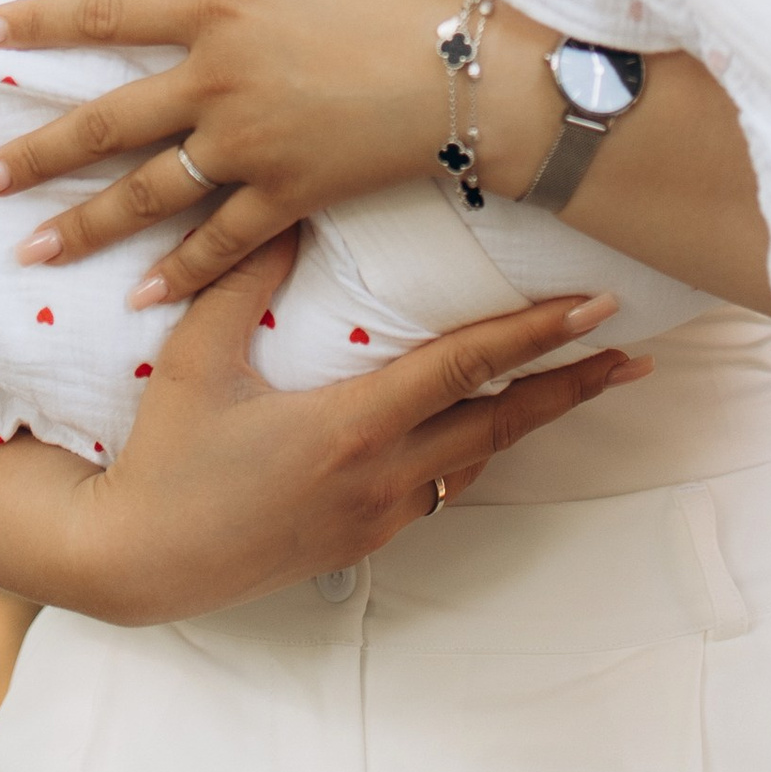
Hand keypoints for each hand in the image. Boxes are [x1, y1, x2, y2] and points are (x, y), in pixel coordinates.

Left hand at [0, 0, 557, 296]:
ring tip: (28, 252)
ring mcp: (251, 147)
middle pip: (106, 124)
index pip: (105, 14)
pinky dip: (181, 269)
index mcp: (221, 9)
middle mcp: (219, 83)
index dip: (36, 24)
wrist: (483, 70)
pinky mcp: (291, 195)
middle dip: (33, 156)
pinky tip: (141, 294)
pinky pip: (222, 240)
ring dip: (84, 226)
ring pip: (148, 194)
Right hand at [63, 236, 646, 621]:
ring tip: (576, 387)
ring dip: (527, 422)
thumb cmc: (164, 454)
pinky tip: (484, 431)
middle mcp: (381, 477)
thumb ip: (243, 280)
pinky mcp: (362, 543)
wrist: (138, 561)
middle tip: (632, 358)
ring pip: (475, 462)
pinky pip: (437, 491)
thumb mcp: (196, 357)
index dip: (537, 334)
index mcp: (352, 426)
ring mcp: (377, 517)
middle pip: (500, 423)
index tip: (596, 310)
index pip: (467, 368)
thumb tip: (290, 210)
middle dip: (570, 388)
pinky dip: (471, 455)